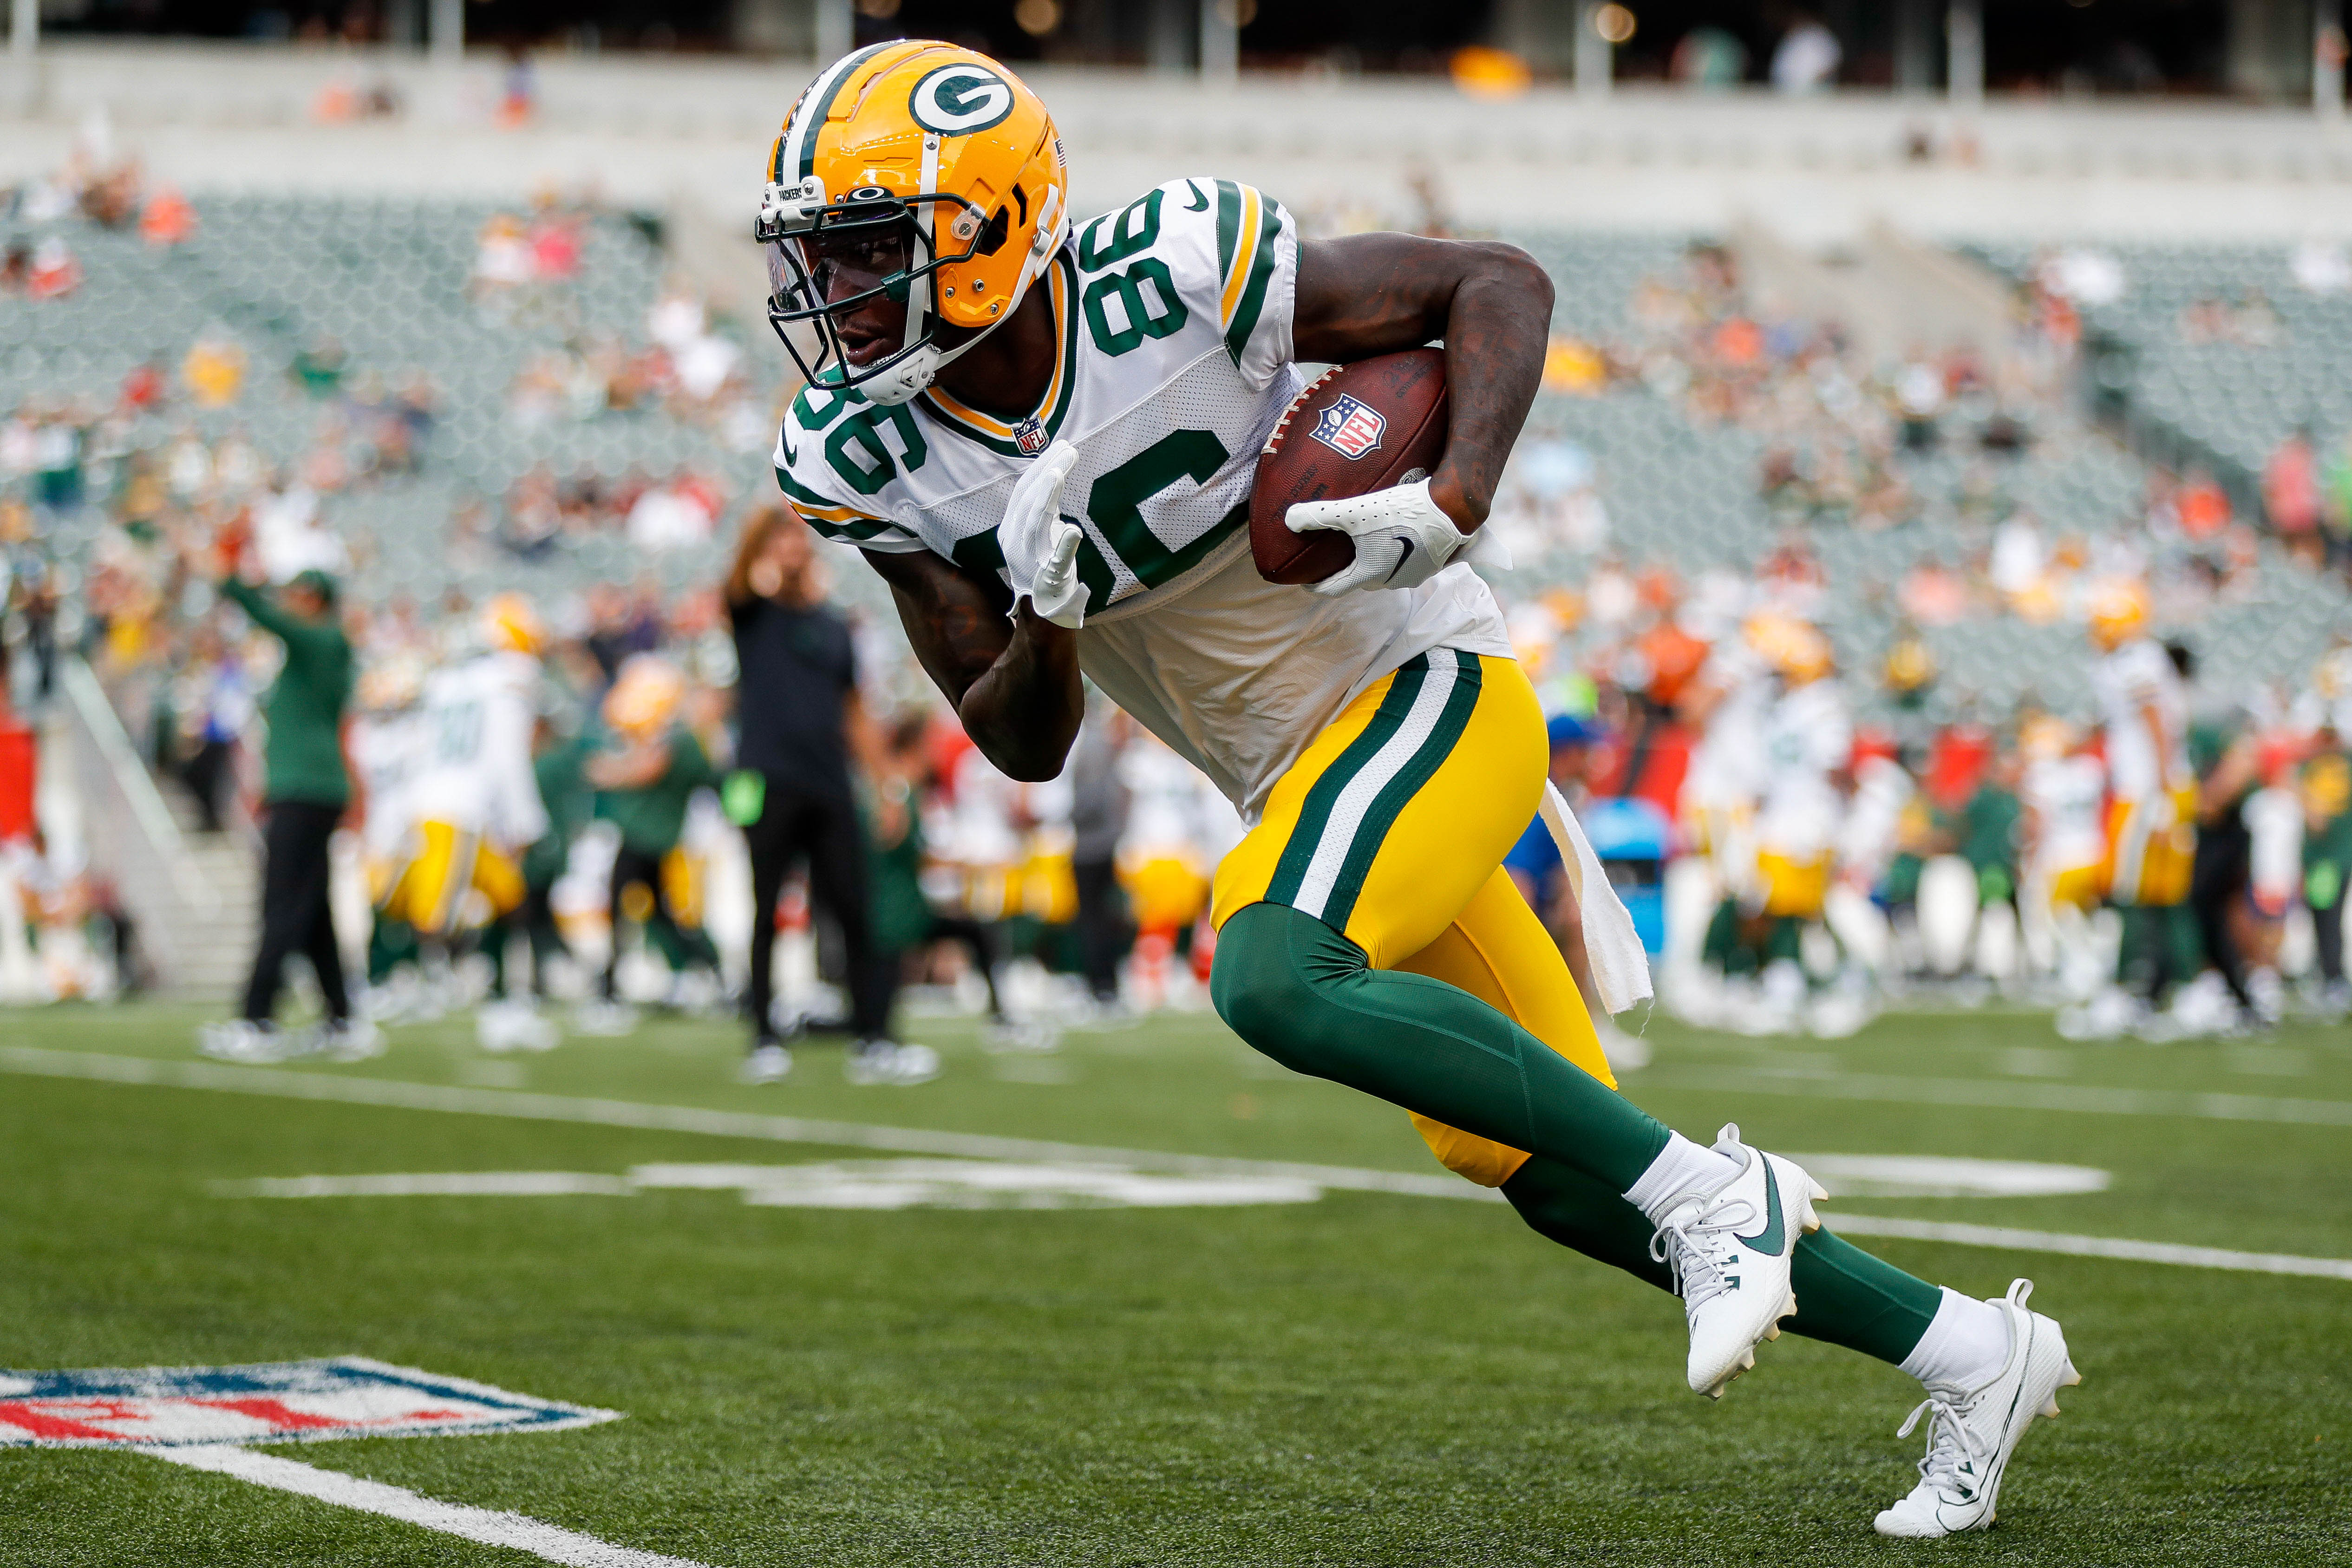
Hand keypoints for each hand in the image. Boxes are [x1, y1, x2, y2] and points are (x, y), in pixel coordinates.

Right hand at [998, 439, 1088, 628]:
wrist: (1045, 610)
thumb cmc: (1045, 567)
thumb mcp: (1039, 535)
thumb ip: (1042, 510)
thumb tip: (1053, 477)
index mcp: (1010, 529)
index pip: (1024, 491)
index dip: (1041, 467)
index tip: (1061, 447)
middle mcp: (1014, 541)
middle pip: (1028, 499)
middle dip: (1048, 470)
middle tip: (1069, 450)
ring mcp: (1029, 559)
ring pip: (1035, 522)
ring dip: (1048, 494)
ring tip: (1061, 471)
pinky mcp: (1047, 577)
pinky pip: (1055, 559)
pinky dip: (1064, 544)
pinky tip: (1074, 530)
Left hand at [1285, 477, 1511, 596]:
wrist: (1451, 509)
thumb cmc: (1401, 511)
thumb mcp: (1355, 510)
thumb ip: (1320, 514)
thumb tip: (1288, 519)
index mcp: (1369, 574)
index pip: (1333, 589)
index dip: (1315, 587)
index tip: (1305, 583)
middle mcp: (1390, 582)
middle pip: (1360, 581)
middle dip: (1346, 572)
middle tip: (1335, 556)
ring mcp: (1413, 576)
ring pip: (1385, 573)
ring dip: (1373, 563)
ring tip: (1365, 545)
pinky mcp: (1432, 565)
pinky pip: (1405, 564)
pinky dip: (1395, 555)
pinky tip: (1394, 537)